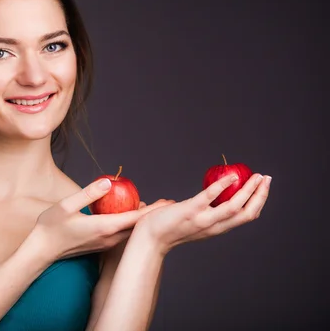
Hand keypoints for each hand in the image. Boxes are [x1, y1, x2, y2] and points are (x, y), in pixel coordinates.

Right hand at [28, 178, 173, 261]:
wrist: (41, 251)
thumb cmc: (51, 227)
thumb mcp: (66, 205)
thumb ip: (88, 193)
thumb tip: (108, 182)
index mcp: (103, 227)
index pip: (134, 218)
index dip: (152, 210)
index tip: (167, 203)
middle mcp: (108, 238)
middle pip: (136, 226)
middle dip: (151, 214)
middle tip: (166, 203)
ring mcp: (105, 244)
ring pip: (129, 231)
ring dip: (140, 220)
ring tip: (151, 207)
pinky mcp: (100, 246)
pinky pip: (120, 234)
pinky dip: (128, 224)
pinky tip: (128, 215)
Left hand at [134, 173, 270, 253]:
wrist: (148, 239)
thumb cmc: (165, 228)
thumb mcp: (191, 222)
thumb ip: (201, 212)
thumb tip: (203, 198)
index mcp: (216, 228)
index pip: (245, 217)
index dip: (258, 202)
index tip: (263, 187)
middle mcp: (214, 226)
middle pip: (247, 213)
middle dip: (260, 195)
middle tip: (266, 178)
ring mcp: (203, 219)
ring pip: (235, 206)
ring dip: (249, 190)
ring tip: (256, 176)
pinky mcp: (190, 210)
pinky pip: (210, 196)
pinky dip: (223, 185)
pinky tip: (231, 175)